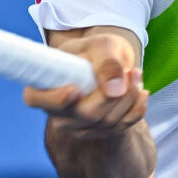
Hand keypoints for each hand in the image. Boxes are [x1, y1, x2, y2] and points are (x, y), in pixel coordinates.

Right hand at [22, 33, 148, 139]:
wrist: (109, 61)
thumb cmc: (98, 50)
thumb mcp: (104, 45)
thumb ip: (108, 63)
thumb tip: (114, 89)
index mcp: (45, 84)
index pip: (36, 98)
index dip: (53, 99)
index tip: (74, 91)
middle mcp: (58, 111)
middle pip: (85, 114)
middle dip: (114, 94)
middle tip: (132, 70)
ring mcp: (78, 125)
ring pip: (107, 122)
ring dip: (129, 98)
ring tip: (136, 74)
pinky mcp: (99, 132)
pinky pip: (121, 128)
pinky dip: (136, 110)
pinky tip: (141, 93)